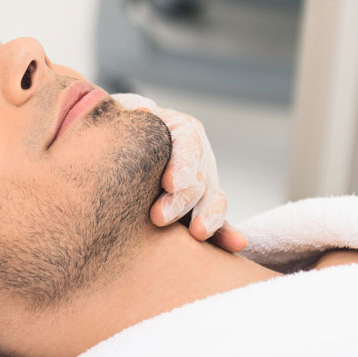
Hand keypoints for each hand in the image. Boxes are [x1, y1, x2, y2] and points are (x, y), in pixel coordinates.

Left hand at [112, 93, 246, 251]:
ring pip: (214, 200)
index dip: (182, 164)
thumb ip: (130, 113)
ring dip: (208, 217)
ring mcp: (203, 184)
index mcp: (180, 129)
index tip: (169, 183)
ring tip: (197, 233)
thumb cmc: (121, 132)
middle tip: (158, 217)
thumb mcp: (122, 116)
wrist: (122, 151)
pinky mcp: (202, 211)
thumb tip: (142, 112)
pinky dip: (227, 235)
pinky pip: (217, 223)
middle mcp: (197, 156)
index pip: (186, 144)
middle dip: (181, 200)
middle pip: (198, 177)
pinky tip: (236, 244)